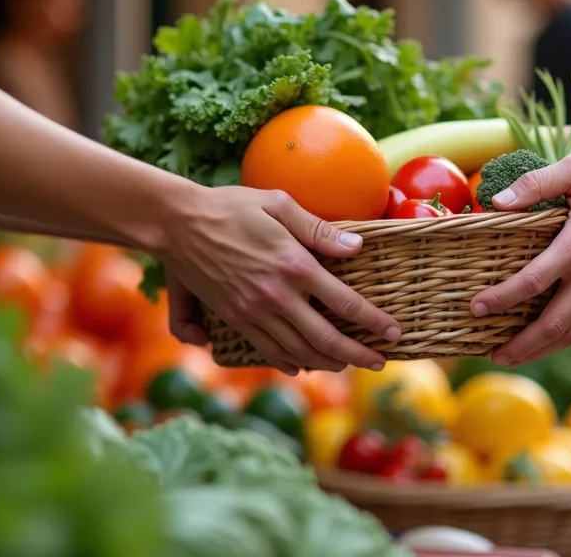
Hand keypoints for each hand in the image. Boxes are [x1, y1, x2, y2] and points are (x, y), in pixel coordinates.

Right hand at [160, 185, 400, 373]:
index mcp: (294, 265)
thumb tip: (358, 247)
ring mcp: (252, 312)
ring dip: (328, 363)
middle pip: (326, 339)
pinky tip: (303, 366)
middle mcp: (276, 296)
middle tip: (380, 363)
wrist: (177, 224)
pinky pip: (266, 350)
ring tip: (348, 365)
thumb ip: (320, 230)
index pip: (346, 304)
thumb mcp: (279, 205)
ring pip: (298, 351)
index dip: (374, 322)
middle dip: (358, 355)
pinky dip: (289, 362)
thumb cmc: (231, 207)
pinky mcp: (233, 319)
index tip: (394, 332)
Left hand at [470, 150, 570, 365]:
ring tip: (509, 357)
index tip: (476, 308)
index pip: (532, 282)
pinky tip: (544, 345)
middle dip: (519, 344)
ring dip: (539, 350)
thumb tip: (497, 202)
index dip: (501, 298)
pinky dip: (563, 341)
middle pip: (552, 323)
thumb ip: (536, 184)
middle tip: (490, 354)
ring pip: (570, 332)